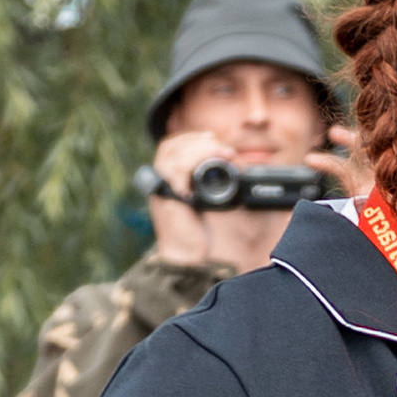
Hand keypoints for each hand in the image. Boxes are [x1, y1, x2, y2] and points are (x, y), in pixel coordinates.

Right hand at [148, 130, 231, 265]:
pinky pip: (175, 171)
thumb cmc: (199, 234)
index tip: (213, 140)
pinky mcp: (166, 198)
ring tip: (221, 154)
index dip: (191, 139)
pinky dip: (192, 164)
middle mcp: (161, 181)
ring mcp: (161, 189)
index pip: (172, 146)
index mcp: (168, 179)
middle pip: (170, 146)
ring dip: (199, 149)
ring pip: (172, 153)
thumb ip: (213, 183)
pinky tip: (209, 166)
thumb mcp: (208, 202)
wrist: (188, 258)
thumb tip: (236, 165)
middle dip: (196, 141)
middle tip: (221, 149)